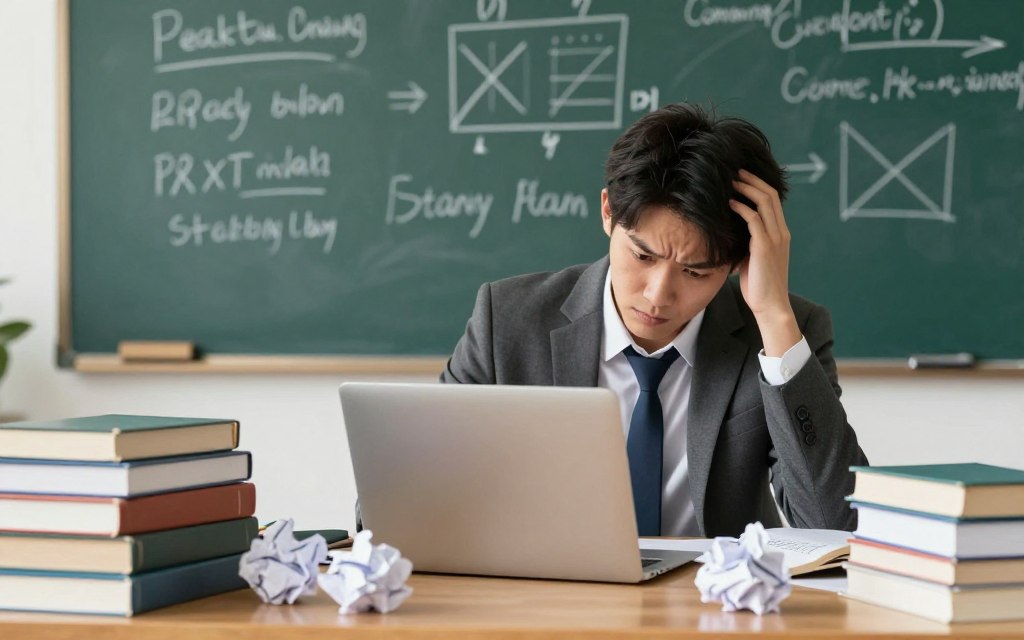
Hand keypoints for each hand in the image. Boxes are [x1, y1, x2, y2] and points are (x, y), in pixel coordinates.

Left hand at [730, 169, 800, 356]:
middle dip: (752, 179)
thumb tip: (729, 233)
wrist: (771, 306)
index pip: (773, 200)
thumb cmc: (758, 285)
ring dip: (746, 188)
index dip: (758, 185)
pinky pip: (754, 219)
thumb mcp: (752, 259)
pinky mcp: (765, 247)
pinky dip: (742, 207)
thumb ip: (747, 243)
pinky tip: (729, 203)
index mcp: (781, 233)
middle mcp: (781, 232)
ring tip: (730, 180)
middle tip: (734, 170)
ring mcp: (775, 238)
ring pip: (764, 202)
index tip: (741, 176)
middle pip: (770, 195)